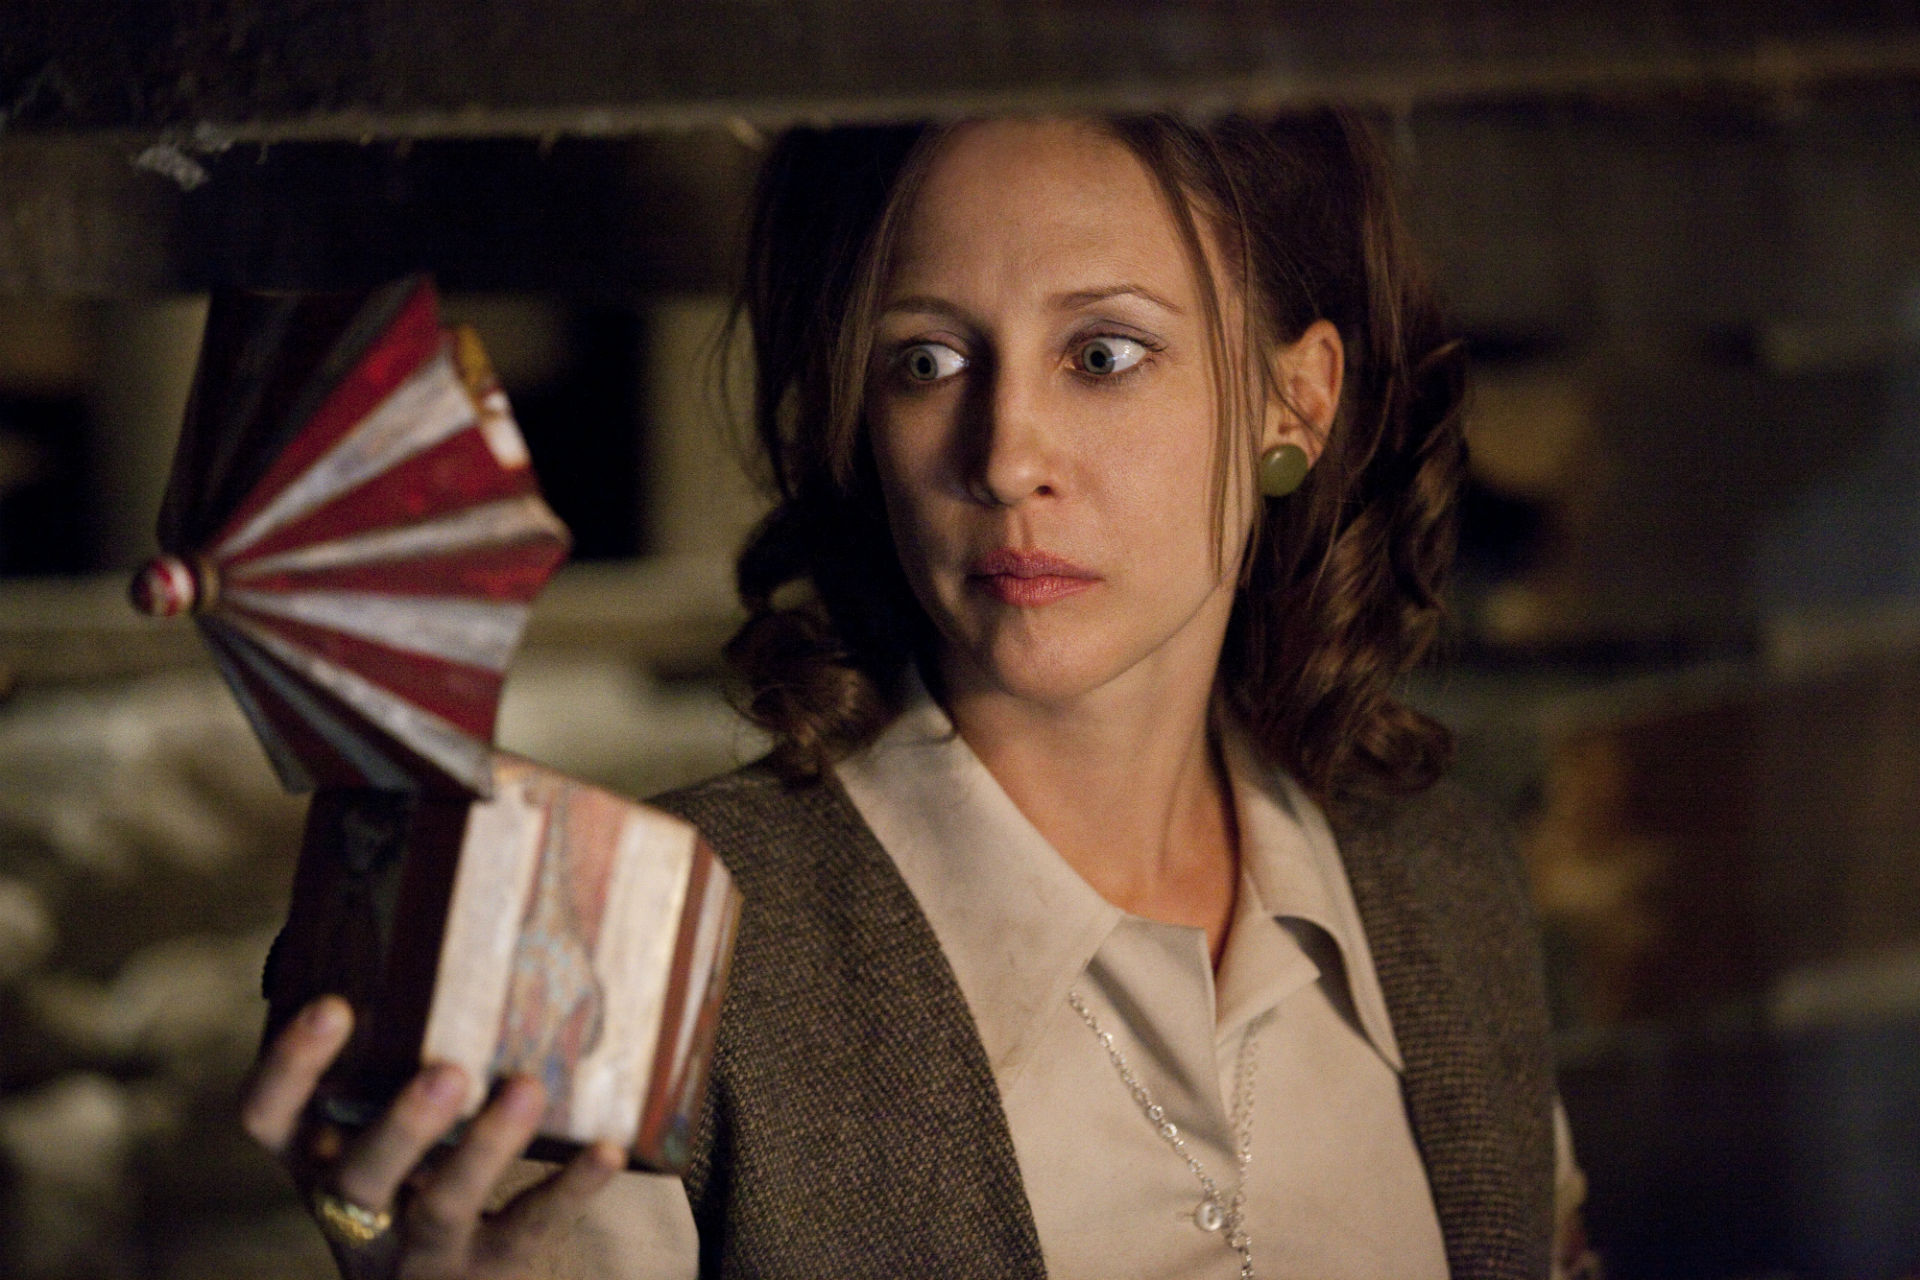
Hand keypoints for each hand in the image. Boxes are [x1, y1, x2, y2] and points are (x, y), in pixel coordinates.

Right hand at [241, 995, 623, 1278]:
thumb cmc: (420, 1172)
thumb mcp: (383, 1123)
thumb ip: (391, 1045)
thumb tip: (406, 899)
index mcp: (315, 1158)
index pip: (266, 1119)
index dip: (289, 1067)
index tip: (331, 1003)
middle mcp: (354, 1212)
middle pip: (357, 1174)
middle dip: (399, 1124)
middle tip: (446, 1070)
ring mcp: (419, 1253)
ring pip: (442, 1204)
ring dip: (485, 1148)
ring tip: (526, 1088)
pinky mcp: (488, 1273)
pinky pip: (529, 1229)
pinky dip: (570, 1189)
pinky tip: (607, 1149)